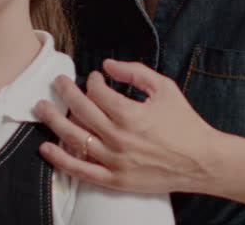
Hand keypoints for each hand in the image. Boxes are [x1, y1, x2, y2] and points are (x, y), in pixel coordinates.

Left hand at [36, 59, 219, 194]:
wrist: (202, 161)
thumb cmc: (185, 124)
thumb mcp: (165, 88)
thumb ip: (135, 72)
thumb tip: (108, 65)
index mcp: (130, 114)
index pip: (97, 92)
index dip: (92, 81)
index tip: (94, 78)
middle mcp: (118, 137)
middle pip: (80, 111)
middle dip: (66, 92)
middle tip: (58, 83)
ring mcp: (114, 161)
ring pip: (74, 138)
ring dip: (54, 120)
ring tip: (42, 108)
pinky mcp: (115, 179)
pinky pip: (81, 170)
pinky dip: (61, 159)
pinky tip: (47, 148)